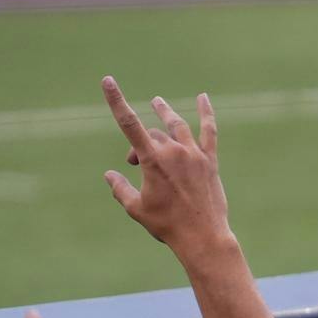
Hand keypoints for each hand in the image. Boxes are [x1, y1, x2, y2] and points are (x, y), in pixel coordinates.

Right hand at [101, 77, 234, 262]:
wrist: (203, 237)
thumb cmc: (167, 225)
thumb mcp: (136, 209)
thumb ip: (120, 189)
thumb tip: (109, 175)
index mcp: (153, 161)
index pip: (129, 123)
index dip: (116, 100)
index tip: (108, 80)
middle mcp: (174, 152)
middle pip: (151, 135)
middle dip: (140, 146)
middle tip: (134, 164)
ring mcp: (194, 154)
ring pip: (175, 127)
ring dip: (164, 114)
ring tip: (157, 103)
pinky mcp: (209, 161)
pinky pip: (209, 131)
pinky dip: (205, 113)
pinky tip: (203, 97)